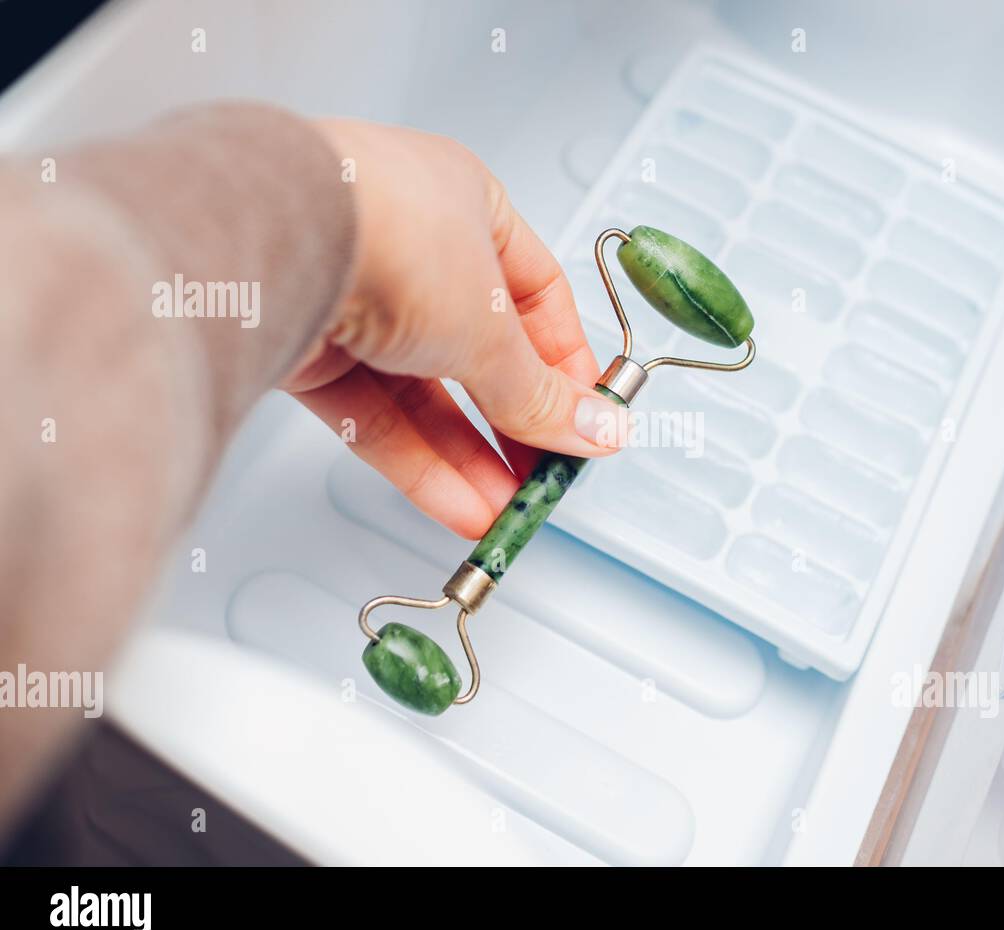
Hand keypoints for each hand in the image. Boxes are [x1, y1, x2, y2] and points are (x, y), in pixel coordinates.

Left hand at [282, 119, 619, 538]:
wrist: (270, 241)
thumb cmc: (388, 233)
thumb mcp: (492, 327)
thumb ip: (540, 393)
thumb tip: (596, 430)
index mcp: (467, 205)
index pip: (537, 294)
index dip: (566, 363)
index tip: (588, 419)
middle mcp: (409, 245)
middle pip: (478, 351)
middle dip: (515, 423)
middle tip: (547, 475)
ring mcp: (354, 297)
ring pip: (425, 393)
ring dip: (470, 457)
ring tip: (507, 511)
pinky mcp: (308, 348)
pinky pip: (375, 416)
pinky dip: (419, 463)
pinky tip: (461, 505)